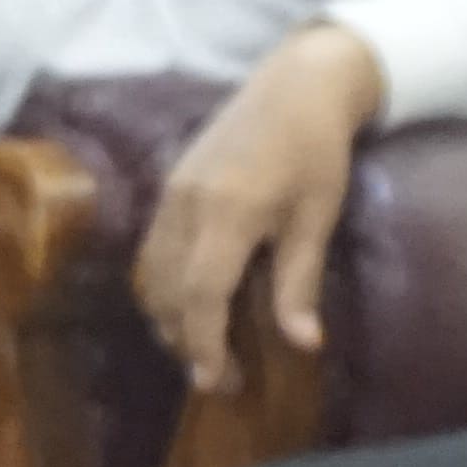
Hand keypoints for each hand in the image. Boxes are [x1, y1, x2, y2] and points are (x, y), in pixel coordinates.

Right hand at [134, 24, 383, 386]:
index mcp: (229, 212)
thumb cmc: (316, 151)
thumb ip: (300, 283)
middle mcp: (187, 204)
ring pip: (150, 275)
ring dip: (169, 319)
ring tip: (204, 347)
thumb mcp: (317, 218)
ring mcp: (170, 194)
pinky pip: (150, 252)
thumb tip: (304, 345)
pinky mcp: (167, 188)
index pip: (200, 295)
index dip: (204, 345)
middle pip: (165, 293)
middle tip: (221, 377)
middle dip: (186, 342)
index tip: (218, 382)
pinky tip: (190, 305)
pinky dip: (162, 289)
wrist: (295, 85)